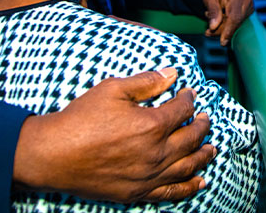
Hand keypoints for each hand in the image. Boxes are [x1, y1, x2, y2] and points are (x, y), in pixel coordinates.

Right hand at [12, 67, 214, 202]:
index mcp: (152, 125)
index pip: (182, 110)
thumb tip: (172, 73)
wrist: (54, 155)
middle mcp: (156, 153)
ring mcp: (148, 175)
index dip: (189, 99)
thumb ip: (146, 82)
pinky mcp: (138, 192)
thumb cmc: (81, 119)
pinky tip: (199, 182)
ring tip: (211, 149)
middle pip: (190, 138)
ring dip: (203, 156)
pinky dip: (189, 187)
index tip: (190, 94)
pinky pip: (172, 192)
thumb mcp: (113, 89)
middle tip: (205, 119)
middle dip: (201, 126)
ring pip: (187, 166)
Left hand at [203, 0, 254, 45]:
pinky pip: (238, 22)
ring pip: (237, 24)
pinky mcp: (249, 10)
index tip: (222, 42)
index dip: (228, 31)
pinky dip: (227, 24)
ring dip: (223, 27)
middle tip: (207, 33)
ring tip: (209, 21)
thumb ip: (213, 11)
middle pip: (236, 22)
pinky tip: (218, 18)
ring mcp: (250, 5)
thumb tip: (213, 27)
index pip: (235, 17)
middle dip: (222, 30)